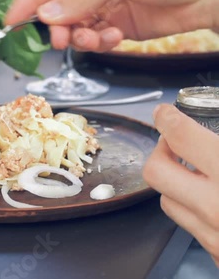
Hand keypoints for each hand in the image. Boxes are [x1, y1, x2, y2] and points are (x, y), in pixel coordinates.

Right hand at [6, 0, 216, 51]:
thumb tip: (47, 14)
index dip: (26, 3)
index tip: (10, 21)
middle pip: (58, 10)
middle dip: (58, 27)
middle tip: (62, 38)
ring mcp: (103, 6)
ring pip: (75, 28)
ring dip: (80, 38)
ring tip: (96, 38)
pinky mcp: (116, 25)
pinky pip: (95, 38)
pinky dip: (100, 42)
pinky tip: (114, 36)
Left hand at [143, 104, 218, 265]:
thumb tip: (208, 132)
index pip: (183, 137)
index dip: (168, 119)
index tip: (164, 113)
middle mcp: (216, 207)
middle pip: (155, 171)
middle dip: (160, 151)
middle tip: (175, 142)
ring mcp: (213, 236)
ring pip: (166, 201)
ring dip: (173, 181)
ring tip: (194, 170)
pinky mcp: (215, 254)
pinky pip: (188, 224)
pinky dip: (191, 207)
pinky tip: (209, 199)